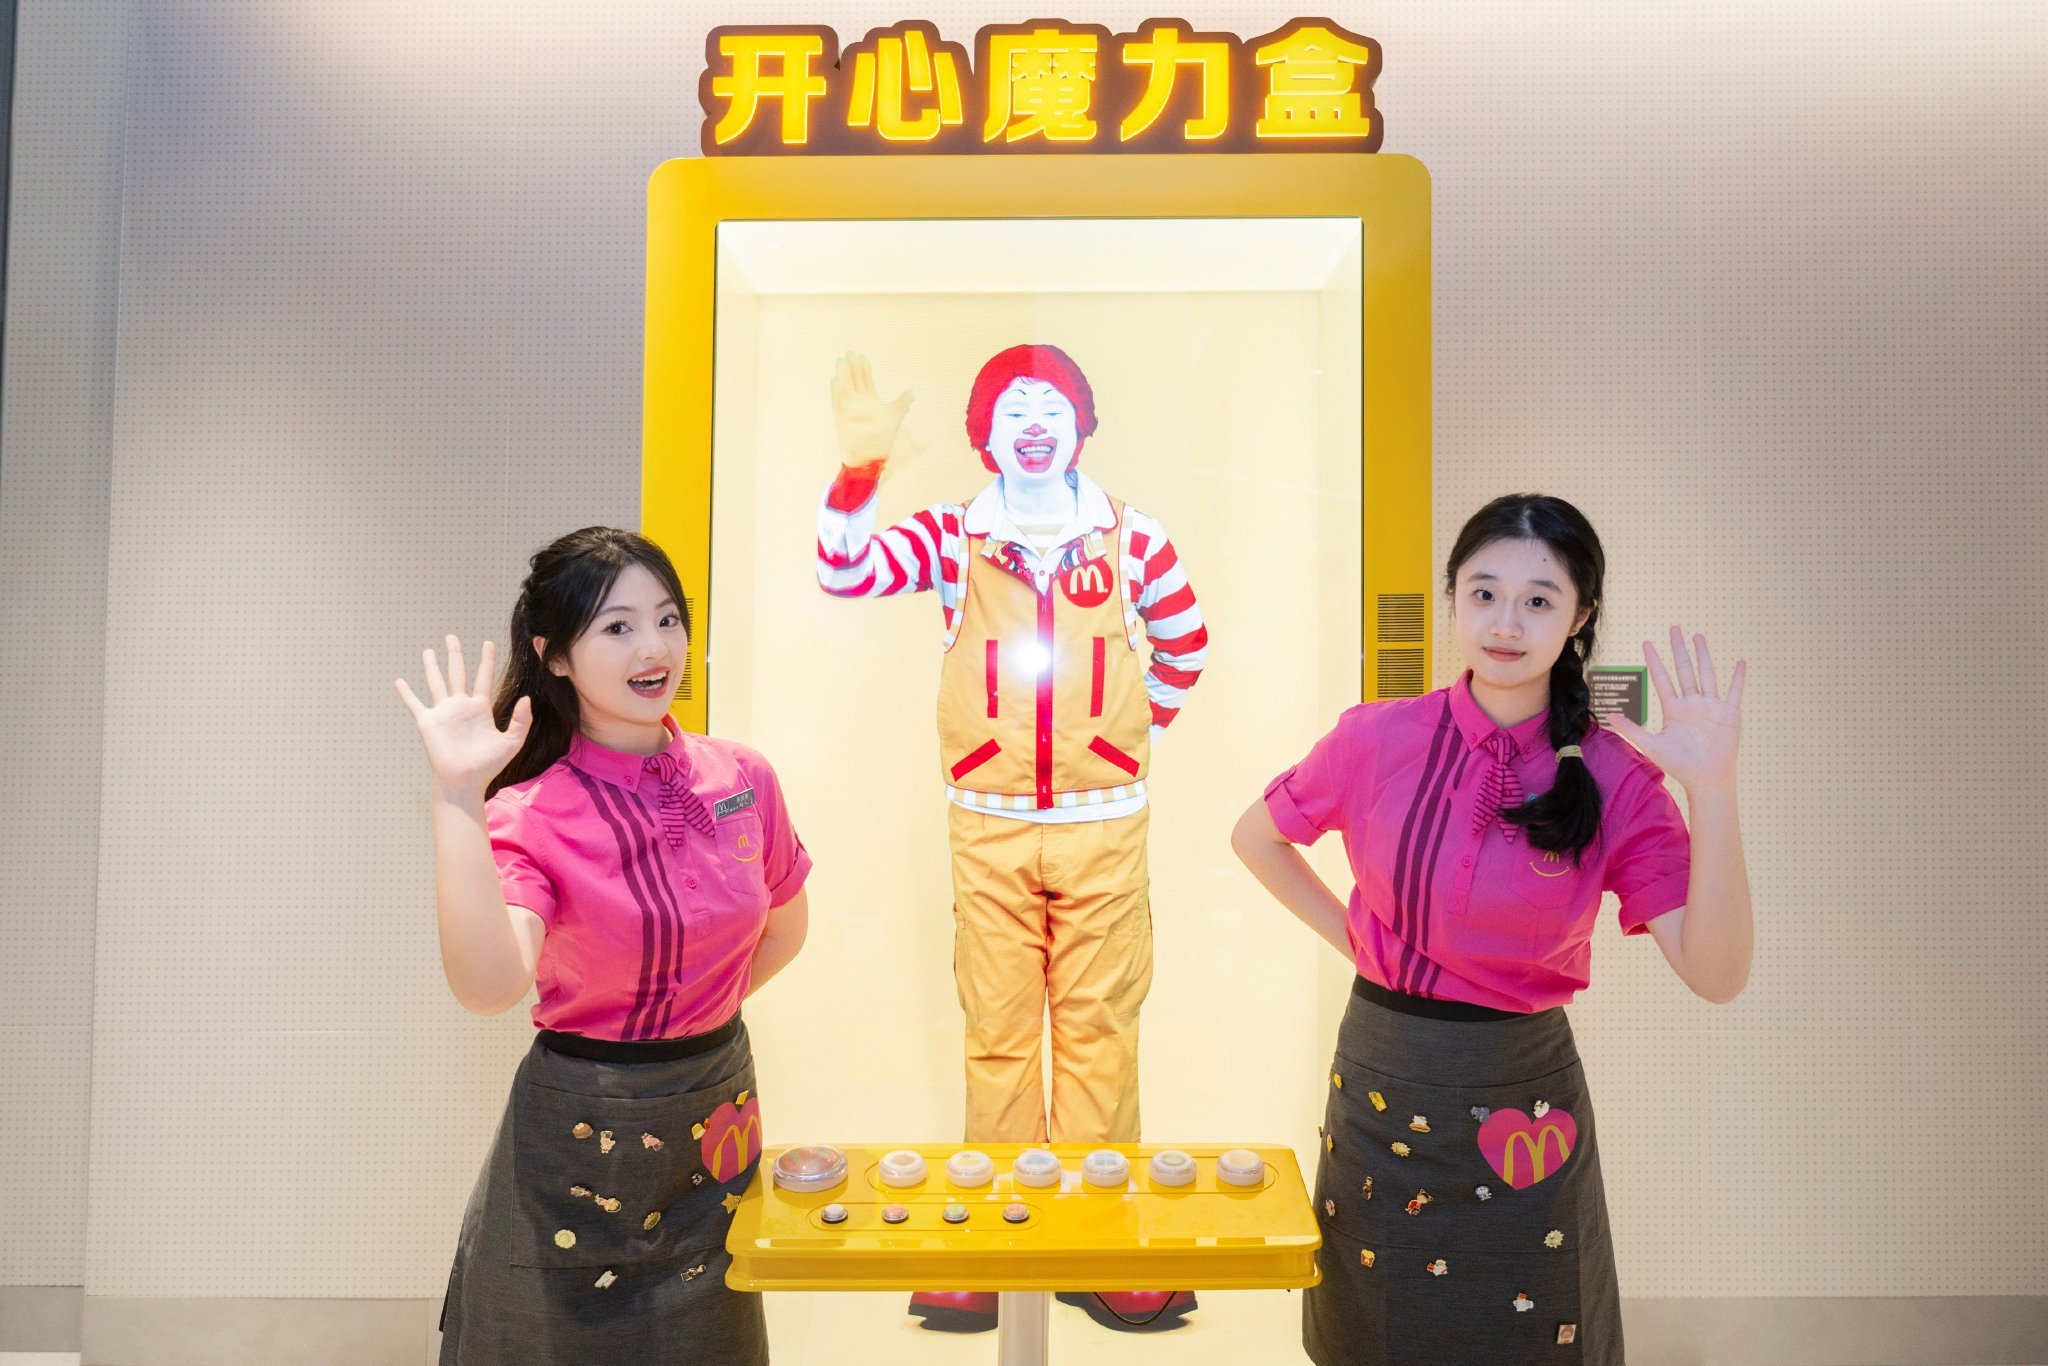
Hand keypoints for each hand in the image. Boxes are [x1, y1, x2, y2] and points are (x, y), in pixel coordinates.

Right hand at [394, 636, 531, 801]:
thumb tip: (526, 698)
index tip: (488, 643)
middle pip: (458, 673)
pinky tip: (399, 681)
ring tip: (428, 651)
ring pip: (436, 682)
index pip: (484, 677)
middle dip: (455, 655)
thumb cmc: (488, 765)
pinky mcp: (428, 722)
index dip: (486, 660)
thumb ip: (521, 720)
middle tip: (451, 637)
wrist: (465, 781)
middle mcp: (461, 706)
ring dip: (432, 667)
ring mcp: (444, 713)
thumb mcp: (511, 742)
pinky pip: (415, 704)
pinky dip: (406, 693)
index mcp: (481, 708)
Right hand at [830, 353, 916, 467]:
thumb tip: (912, 392)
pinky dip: (837, 392)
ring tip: (841, 362)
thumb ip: (902, 403)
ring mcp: (850, 410)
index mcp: (870, 400)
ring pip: (845, 388)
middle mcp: (858, 403)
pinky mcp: (842, 419)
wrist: (872, 457)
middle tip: (850, 354)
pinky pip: (838, 403)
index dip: (864, 368)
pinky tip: (835, 380)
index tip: (863, 357)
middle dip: (852, 368)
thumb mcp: (894, 416)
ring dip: (843, 376)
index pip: (865, 380)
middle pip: (854, 381)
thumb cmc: (882, 439)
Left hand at [1606, 627, 1745, 792]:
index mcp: (1673, 708)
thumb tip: (1608, 717)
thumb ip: (1631, 729)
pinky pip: (1734, 691)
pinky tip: (1740, 662)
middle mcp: (1692, 703)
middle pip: (1684, 669)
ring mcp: (1711, 706)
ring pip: (1707, 674)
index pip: (1662, 678)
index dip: (1654, 661)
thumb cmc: (1679, 764)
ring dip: (1703, 655)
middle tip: (1674, 628)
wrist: (1706, 777)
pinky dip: (1738, 677)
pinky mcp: (1729, 713)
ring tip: (1698, 636)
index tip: (1646, 643)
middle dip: (1679, 649)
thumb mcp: (1651, 745)